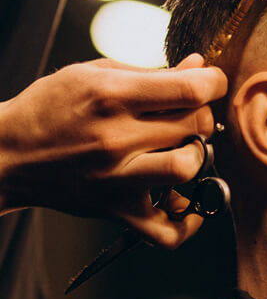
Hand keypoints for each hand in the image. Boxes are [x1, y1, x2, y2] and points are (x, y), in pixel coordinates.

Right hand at [0, 54, 227, 247]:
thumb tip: (200, 67)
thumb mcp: (93, 72)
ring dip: (197, 155)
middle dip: (201, 114)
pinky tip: (187, 202)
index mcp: (111, 95)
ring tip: (182, 148)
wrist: (8, 153)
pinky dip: (188, 221)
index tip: (212, 82)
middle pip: (194, 125)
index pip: (188, 89)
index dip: (213, 82)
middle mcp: (116, 138)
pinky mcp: (116, 209)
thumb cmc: (50, 108)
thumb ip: (151, 71)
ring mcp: (118, 178)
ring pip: (188, 168)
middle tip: (188, 114)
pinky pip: (167, 231)